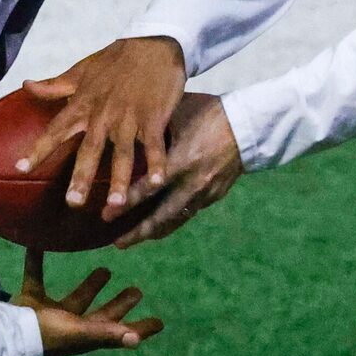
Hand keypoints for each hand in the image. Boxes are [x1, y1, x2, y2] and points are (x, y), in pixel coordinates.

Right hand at [12, 248, 164, 355]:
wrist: (8, 333)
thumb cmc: (48, 334)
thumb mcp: (80, 332)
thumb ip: (106, 333)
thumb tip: (136, 340)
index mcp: (87, 334)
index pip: (120, 332)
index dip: (139, 328)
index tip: (160, 322)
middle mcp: (72, 325)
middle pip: (102, 314)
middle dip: (119, 304)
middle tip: (137, 290)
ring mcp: (51, 314)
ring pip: (76, 297)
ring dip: (90, 285)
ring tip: (107, 268)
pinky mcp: (31, 301)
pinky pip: (36, 277)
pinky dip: (36, 261)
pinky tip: (37, 244)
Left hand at [20, 36, 186, 219]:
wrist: (154, 43)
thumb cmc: (116, 59)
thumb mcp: (82, 70)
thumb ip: (55, 85)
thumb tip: (26, 86)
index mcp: (83, 103)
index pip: (56, 129)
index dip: (38, 149)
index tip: (20, 169)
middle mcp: (103, 114)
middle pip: (90, 149)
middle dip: (81, 176)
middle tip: (73, 203)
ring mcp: (130, 117)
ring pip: (122, 152)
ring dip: (119, 179)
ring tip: (115, 204)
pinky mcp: (154, 117)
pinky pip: (155, 144)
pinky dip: (157, 163)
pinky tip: (156, 182)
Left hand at [114, 92, 244, 245]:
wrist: (249, 124)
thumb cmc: (210, 112)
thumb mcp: (178, 114)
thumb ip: (155, 129)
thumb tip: (127, 132)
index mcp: (181, 161)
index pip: (148, 189)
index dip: (125, 204)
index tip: (106, 215)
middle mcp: (192, 183)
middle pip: (161, 217)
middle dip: (138, 232)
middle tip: (117, 243)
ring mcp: (205, 193)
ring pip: (176, 220)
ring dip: (154, 232)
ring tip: (134, 240)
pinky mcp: (215, 196)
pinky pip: (189, 213)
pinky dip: (172, 221)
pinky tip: (160, 225)